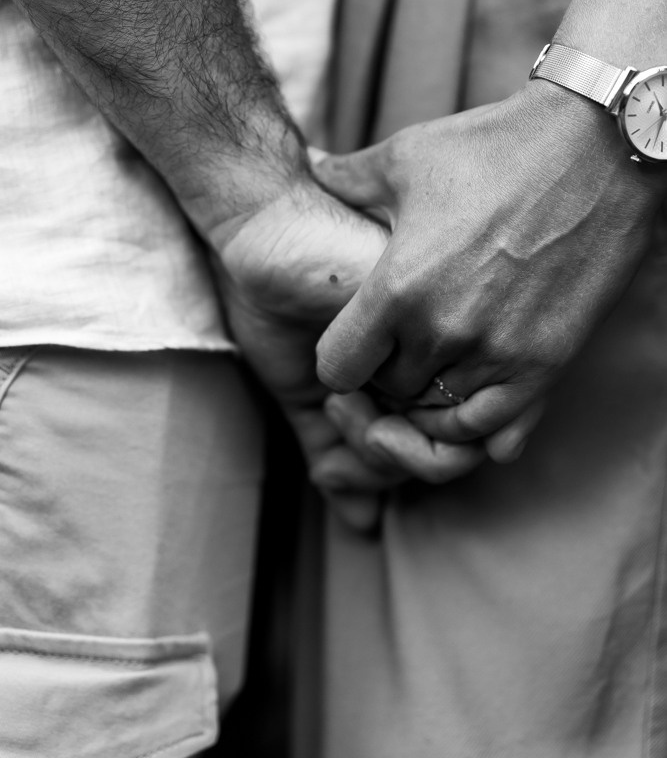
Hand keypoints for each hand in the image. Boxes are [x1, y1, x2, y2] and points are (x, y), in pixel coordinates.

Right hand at [213, 172, 485, 530]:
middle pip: (446, 459)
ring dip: (375, 445)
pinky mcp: (434, 322)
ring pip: (446, 447)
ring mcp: (443, 343)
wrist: (263, 232)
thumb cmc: (278, 302)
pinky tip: (343, 393)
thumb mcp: (304, 392)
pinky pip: (428, 413)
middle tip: (339, 415)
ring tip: (338, 400)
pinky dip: (378, 428)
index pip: (434, 456)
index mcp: (419, 372)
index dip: (388, 465)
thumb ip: (336, 452)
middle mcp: (441, 360)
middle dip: (383, 459)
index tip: (338, 439)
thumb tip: (366, 525)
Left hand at [315, 80, 663, 447]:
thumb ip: (347, 178)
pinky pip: (500, 434)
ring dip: (435, 395)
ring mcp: (499, 353)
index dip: (339, 358)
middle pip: (390, 392)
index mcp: (397, 287)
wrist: (596, 147)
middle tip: (402, 343)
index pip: (337, 369)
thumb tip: (313, 168)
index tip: (357, 339)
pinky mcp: (548, 362)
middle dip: (388, 372)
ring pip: (441, 415)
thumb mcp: (406, 156)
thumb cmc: (494, 147)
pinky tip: (476, 390)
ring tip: (440, 360)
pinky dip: (480, 424)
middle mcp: (444, 332)